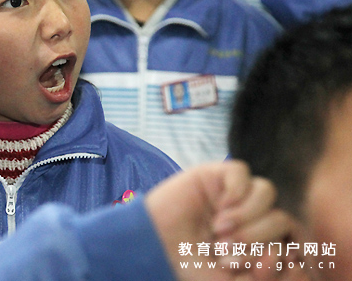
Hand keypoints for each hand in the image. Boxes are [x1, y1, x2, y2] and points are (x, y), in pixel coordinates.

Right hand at [147, 160, 298, 280]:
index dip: (275, 256)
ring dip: (247, 216)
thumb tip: (284, 254)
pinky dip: (236, 193)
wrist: (153, 249)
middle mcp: (250, 216)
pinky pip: (242, 173)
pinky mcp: (214, 175)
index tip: (248, 269)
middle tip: (222, 250)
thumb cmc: (190, 268)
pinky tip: (218, 210)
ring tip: (220, 229)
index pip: (289, 240)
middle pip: (280, 218)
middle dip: (254, 239)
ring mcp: (233, 194)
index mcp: (258, 241)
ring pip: (266, 192)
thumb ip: (263, 273)